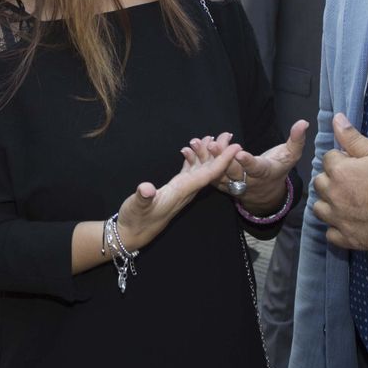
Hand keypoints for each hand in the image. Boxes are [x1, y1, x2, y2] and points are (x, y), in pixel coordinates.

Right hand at [115, 133, 241, 249]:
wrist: (132, 233)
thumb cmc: (135, 220)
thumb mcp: (136, 208)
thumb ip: (143, 198)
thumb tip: (147, 188)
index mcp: (181, 192)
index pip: (207, 175)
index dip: (222, 161)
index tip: (235, 147)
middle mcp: (186, 190)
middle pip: (209, 169)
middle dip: (220, 153)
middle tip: (227, 134)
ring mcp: (181, 190)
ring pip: (200, 169)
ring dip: (207, 154)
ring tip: (211, 137)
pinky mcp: (174, 189)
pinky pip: (189, 172)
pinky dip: (193, 159)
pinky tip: (192, 150)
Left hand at [194, 120, 307, 211]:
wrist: (267, 193)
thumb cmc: (279, 167)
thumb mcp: (291, 155)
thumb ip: (296, 140)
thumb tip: (303, 122)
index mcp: (264, 173)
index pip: (256, 168)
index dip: (248, 162)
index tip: (240, 153)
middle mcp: (247, 181)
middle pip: (232, 171)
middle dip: (221, 159)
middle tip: (212, 145)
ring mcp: (232, 184)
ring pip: (216, 174)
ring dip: (204, 160)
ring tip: (194, 145)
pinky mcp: (221, 184)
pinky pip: (207, 175)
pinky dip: (197, 164)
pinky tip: (187, 150)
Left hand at [311, 113, 367, 252]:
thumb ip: (353, 138)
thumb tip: (337, 119)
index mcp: (341, 172)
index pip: (328, 159)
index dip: (342, 159)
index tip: (356, 164)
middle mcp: (335, 196)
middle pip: (320, 183)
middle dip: (333, 179)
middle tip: (354, 181)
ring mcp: (341, 219)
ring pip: (320, 209)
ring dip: (330, 203)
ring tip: (349, 200)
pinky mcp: (349, 240)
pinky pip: (331, 234)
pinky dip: (337, 228)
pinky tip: (351, 221)